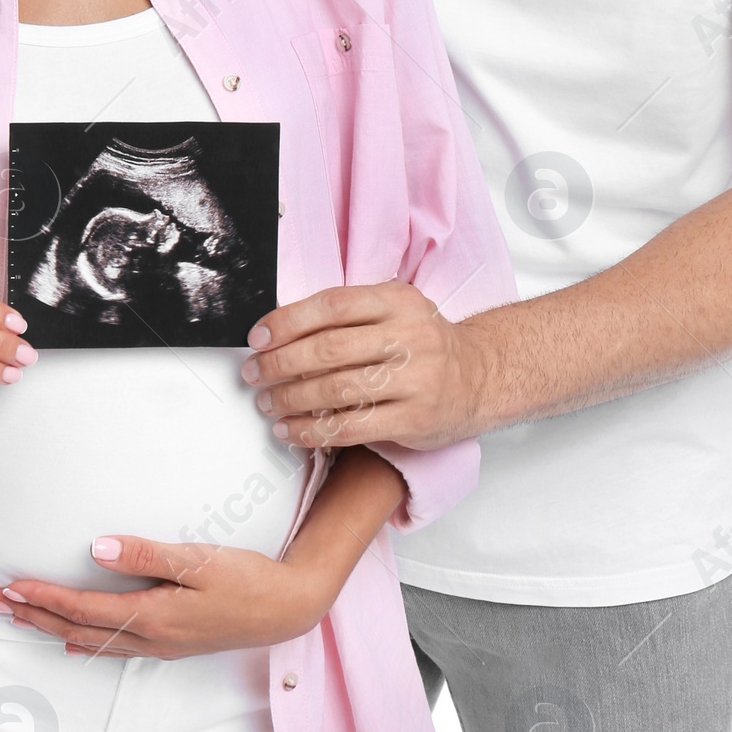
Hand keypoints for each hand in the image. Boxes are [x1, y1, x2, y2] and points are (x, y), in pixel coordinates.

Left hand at [0, 536, 335, 659]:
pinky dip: (88, 643)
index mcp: (151, 615)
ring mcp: (160, 645)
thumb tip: (96, 550)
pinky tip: (77, 644)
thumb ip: (146, 554)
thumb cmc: (246, 578)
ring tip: (24, 620)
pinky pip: (116, 648)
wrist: (286, 608)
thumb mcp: (199, 559)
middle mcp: (149, 637)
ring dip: (54, 628)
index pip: (83, 608)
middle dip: (37, 615)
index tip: (11, 587)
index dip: (44, 598)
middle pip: (79, 628)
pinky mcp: (172, 643)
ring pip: (94, 640)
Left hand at [240, 280, 481, 449]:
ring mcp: (414, 380)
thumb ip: (349, 314)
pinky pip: (352, 427)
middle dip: (280, 364)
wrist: (479, 376)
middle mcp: (409, 336)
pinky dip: (313, 431)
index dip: (287, 322)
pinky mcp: (414, 419)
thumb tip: (280, 331)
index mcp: (397, 300)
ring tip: (267, 403)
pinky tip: (291, 430)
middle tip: (253, 374)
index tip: (258, 339)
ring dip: (291, 399)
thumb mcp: (396, 310)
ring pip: (336, 391)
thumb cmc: (423, 342)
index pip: (331, 306)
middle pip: (328, 350)